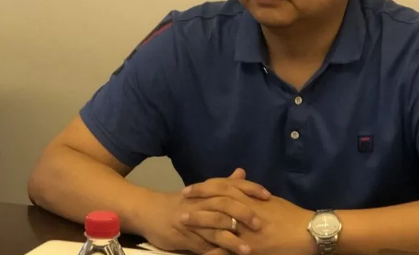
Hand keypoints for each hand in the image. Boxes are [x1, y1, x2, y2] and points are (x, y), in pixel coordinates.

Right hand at [135, 169, 270, 254]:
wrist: (150, 211)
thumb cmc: (181, 201)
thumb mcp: (202, 190)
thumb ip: (224, 183)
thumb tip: (242, 172)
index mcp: (208, 190)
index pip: (232, 186)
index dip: (250, 190)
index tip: (268, 196)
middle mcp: (201, 203)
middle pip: (225, 206)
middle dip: (243, 215)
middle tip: (261, 224)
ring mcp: (193, 221)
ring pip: (214, 229)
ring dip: (232, 240)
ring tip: (248, 250)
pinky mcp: (185, 238)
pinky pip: (202, 247)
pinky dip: (215, 253)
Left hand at [183, 183, 314, 254]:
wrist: (307, 232)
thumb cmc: (289, 215)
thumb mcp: (269, 200)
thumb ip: (251, 192)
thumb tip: (239, 182)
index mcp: (251, 198)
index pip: (224, 187)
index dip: (205, 187)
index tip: (190, 188)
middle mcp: (247, 210)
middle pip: (218, 201)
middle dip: (198, 201)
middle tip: (181, 201)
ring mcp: (248, 230)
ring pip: (219, 222)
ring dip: (200, 222)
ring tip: (183, 221)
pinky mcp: (252, 248)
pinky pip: (229, 249)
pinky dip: (214, 250)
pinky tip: (201, 252)